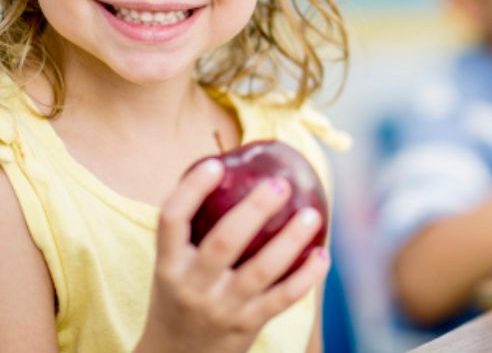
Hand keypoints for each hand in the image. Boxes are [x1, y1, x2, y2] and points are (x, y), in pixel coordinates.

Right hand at [135, 160, 329, 352]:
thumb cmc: (181, 296)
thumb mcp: (174, 266)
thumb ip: (195, 228)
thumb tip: (233, 170)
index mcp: (169, 264)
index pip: (172, 219)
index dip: (192, 189)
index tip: (215, 164)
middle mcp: (192, 286)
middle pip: (223, 243)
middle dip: (254, 210)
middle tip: (280, 183)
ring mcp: (222, 308)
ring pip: (261, 272)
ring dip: (290, 241)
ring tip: (312, 215)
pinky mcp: (247, 326)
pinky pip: (282, 298)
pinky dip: (306, 276)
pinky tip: (322, 254)